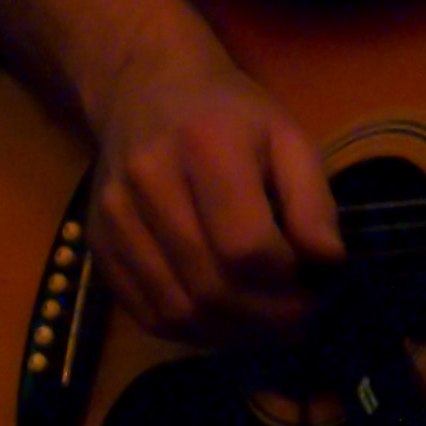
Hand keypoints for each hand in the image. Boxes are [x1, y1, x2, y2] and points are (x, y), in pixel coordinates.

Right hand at [89, 59, 342, 344]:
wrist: (147, 90)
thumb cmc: (232, 115)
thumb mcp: (290, 138)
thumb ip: (313, 201)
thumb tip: (328, 262)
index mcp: (206, 148)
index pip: (246, 247)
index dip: (286, 281)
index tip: (315, 286)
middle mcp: (149, 184)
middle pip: (209, 286)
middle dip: (265, 318)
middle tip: (301, 321)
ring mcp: (114, 218)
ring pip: (175, 311)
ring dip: (231, 335)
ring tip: (269, 327)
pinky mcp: (98, 245)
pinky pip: (145, 312)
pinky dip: (192, 332)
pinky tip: (227, 323)